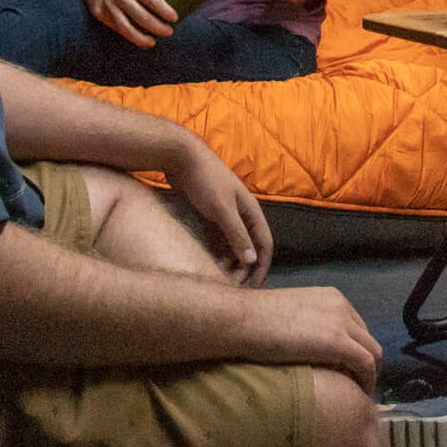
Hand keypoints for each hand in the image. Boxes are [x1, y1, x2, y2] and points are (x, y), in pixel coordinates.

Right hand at [76, 0, 177, 46]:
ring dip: (141, 38)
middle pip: (142, 17)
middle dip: (157, 27)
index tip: (174, 17)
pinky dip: (126, 35)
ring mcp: (108, 6)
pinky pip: (115, 28)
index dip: (164, 10)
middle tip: (169, 32)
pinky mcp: (98, 13)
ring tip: (152, 42)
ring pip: (126, 28)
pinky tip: (135, 39)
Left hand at [166, 135, 274, 285]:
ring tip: (216, 279)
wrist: (182, 158)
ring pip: (232, 245)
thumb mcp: (222, 209)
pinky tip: (206, 264)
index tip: (252, 289)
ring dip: (228, 263)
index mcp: (251, 211)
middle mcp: (241, 215)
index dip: (261, 267)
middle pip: (249, 247)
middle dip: (243, 269)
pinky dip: (215, 253)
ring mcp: (225, 215)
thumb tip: (252, 261)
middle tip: (230, 288)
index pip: (264, 244)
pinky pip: (217, 240)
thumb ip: (237, 234)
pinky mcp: (210, 216)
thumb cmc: (205, 181)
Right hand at [242, 284, 382, 390]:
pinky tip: (358, 393)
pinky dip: (366, 379)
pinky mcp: (337, 342)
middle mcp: (342, 305)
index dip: (356, 349)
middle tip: (357, 383)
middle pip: (368, 338)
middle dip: (366, 361)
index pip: (356, 326)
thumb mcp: (294, 316)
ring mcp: (341, 322)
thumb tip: (313, 345)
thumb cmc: (258, 320)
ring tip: (358, 392)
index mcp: (331, 297)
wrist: (245, 319)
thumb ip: (310, 325)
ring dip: (369, 373)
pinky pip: (365, 363)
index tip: (350, 369)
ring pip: (372, 351)